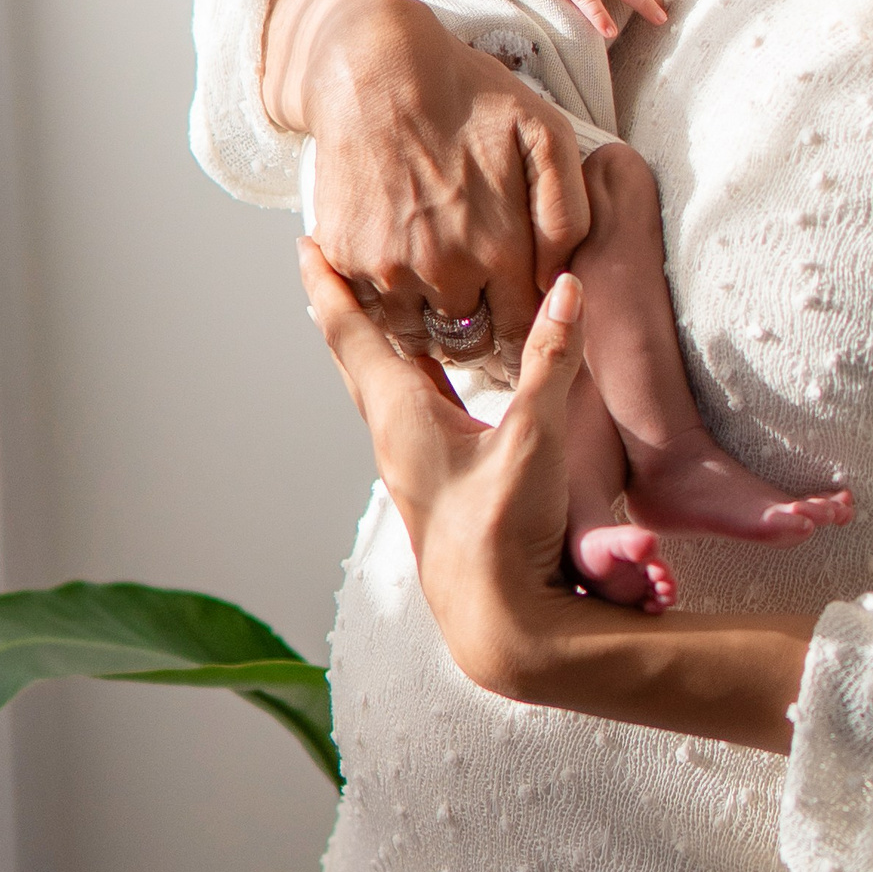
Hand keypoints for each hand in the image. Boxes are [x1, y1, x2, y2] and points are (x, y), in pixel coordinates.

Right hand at [264, 0, 587, 360]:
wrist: (378, 70)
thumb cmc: (468, 95)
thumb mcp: (547, 134)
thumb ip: (567, 213)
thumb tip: (560, 276)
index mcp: (499, 251)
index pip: (521, 331)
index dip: (524, 334)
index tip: (520, 328)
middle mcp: (444, 272)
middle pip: (469, 343)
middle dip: (480, 338)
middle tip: (481, 320)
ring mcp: (389, 270)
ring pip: (418, 336)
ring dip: (432, 325)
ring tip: (440, 300)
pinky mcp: (346, 258)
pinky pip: (371, 309)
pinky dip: (387, 304)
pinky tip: (402, 274)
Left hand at [301, 238, 814, 750]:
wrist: (502, 626)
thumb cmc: (503, 539)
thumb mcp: (533, 438)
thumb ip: (552, 360)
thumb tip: (566, 287)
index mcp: (400, 419)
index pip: (351, 335)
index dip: (328, 286)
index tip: (306, 245)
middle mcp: (396, 439)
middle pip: (357, 356)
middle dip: (343, 305)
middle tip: (331, 262)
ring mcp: (415, 465)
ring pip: (384, 385)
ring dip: (377, 340)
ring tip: (379, 303)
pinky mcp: (441, 483)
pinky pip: (413, 409)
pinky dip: (412, 373)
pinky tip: (435, 373)